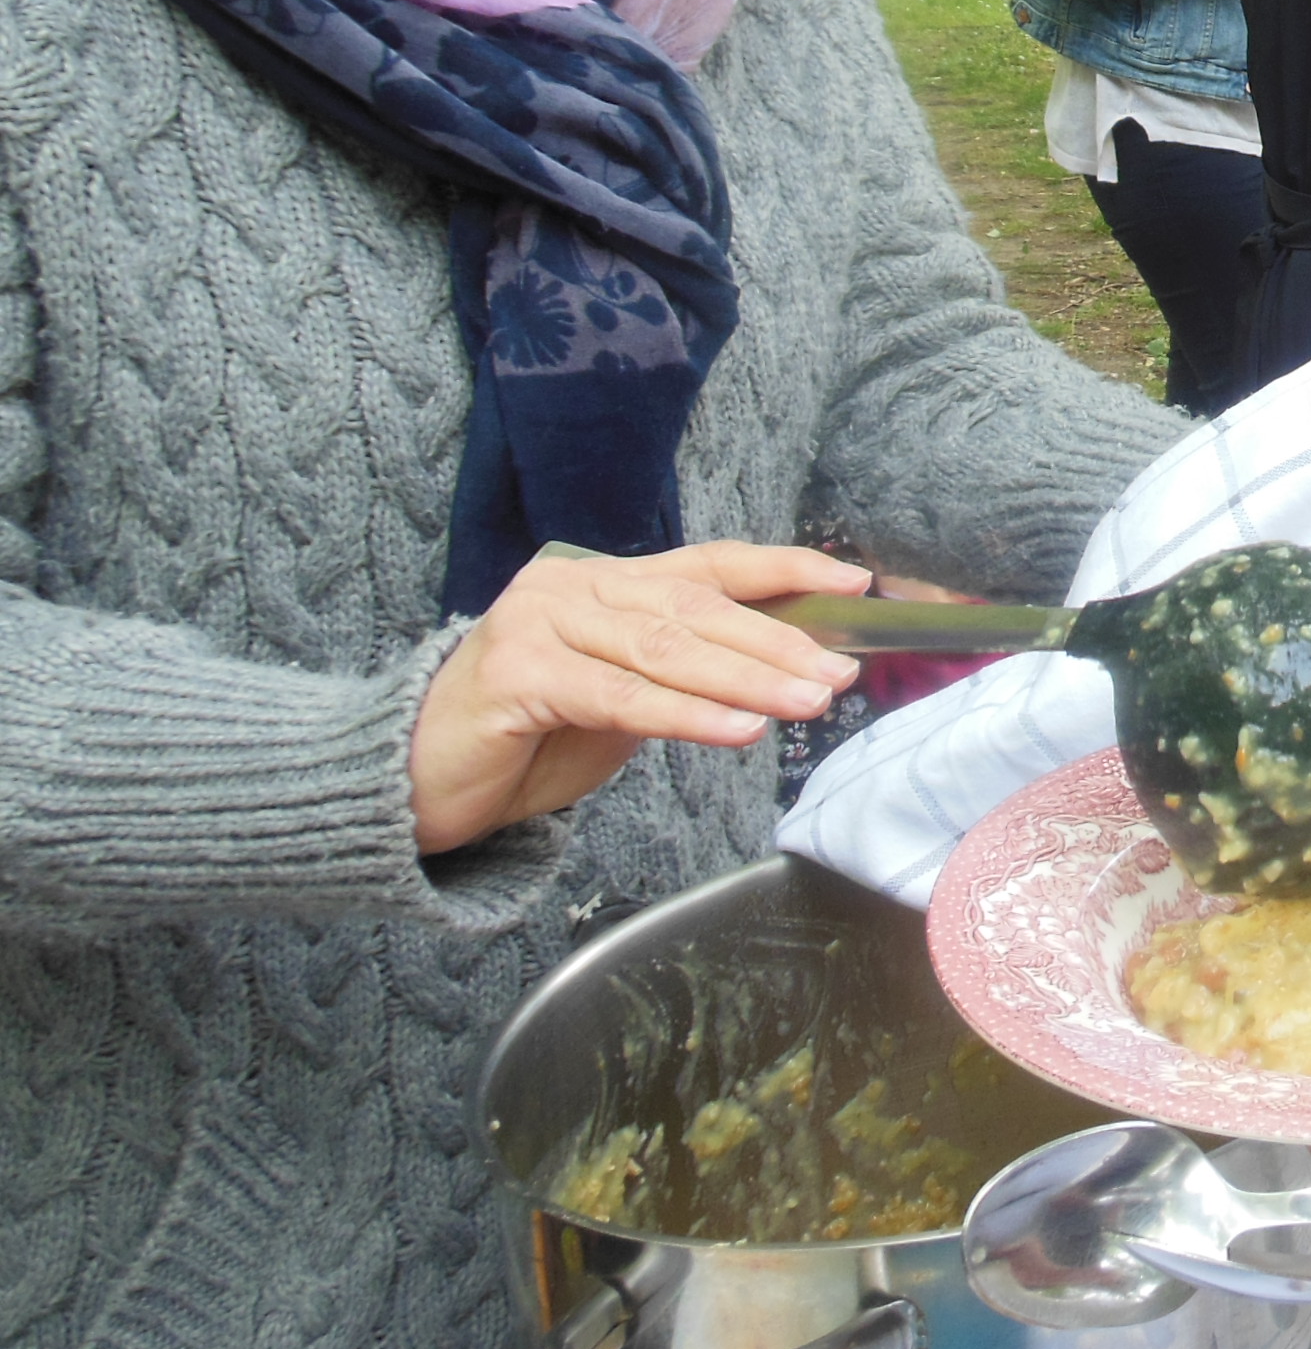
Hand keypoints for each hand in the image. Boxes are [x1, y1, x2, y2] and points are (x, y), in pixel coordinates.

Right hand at [409, 541, 865, 852]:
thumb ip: (683, 673)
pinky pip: (620, 697)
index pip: (710, 564)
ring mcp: (538, 624)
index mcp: (604, 581)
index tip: (855, 581)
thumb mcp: (621, 697)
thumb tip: (786, 666)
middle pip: (697, 608)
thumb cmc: (526, 741)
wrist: (416, 784)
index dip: (785, 569)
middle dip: (778, 640)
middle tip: (839, 671)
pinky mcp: (514, 675)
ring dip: (747, 677)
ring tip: (807, 700)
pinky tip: (738, 729)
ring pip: (666, 649)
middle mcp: (571, 587)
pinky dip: (687, 714)